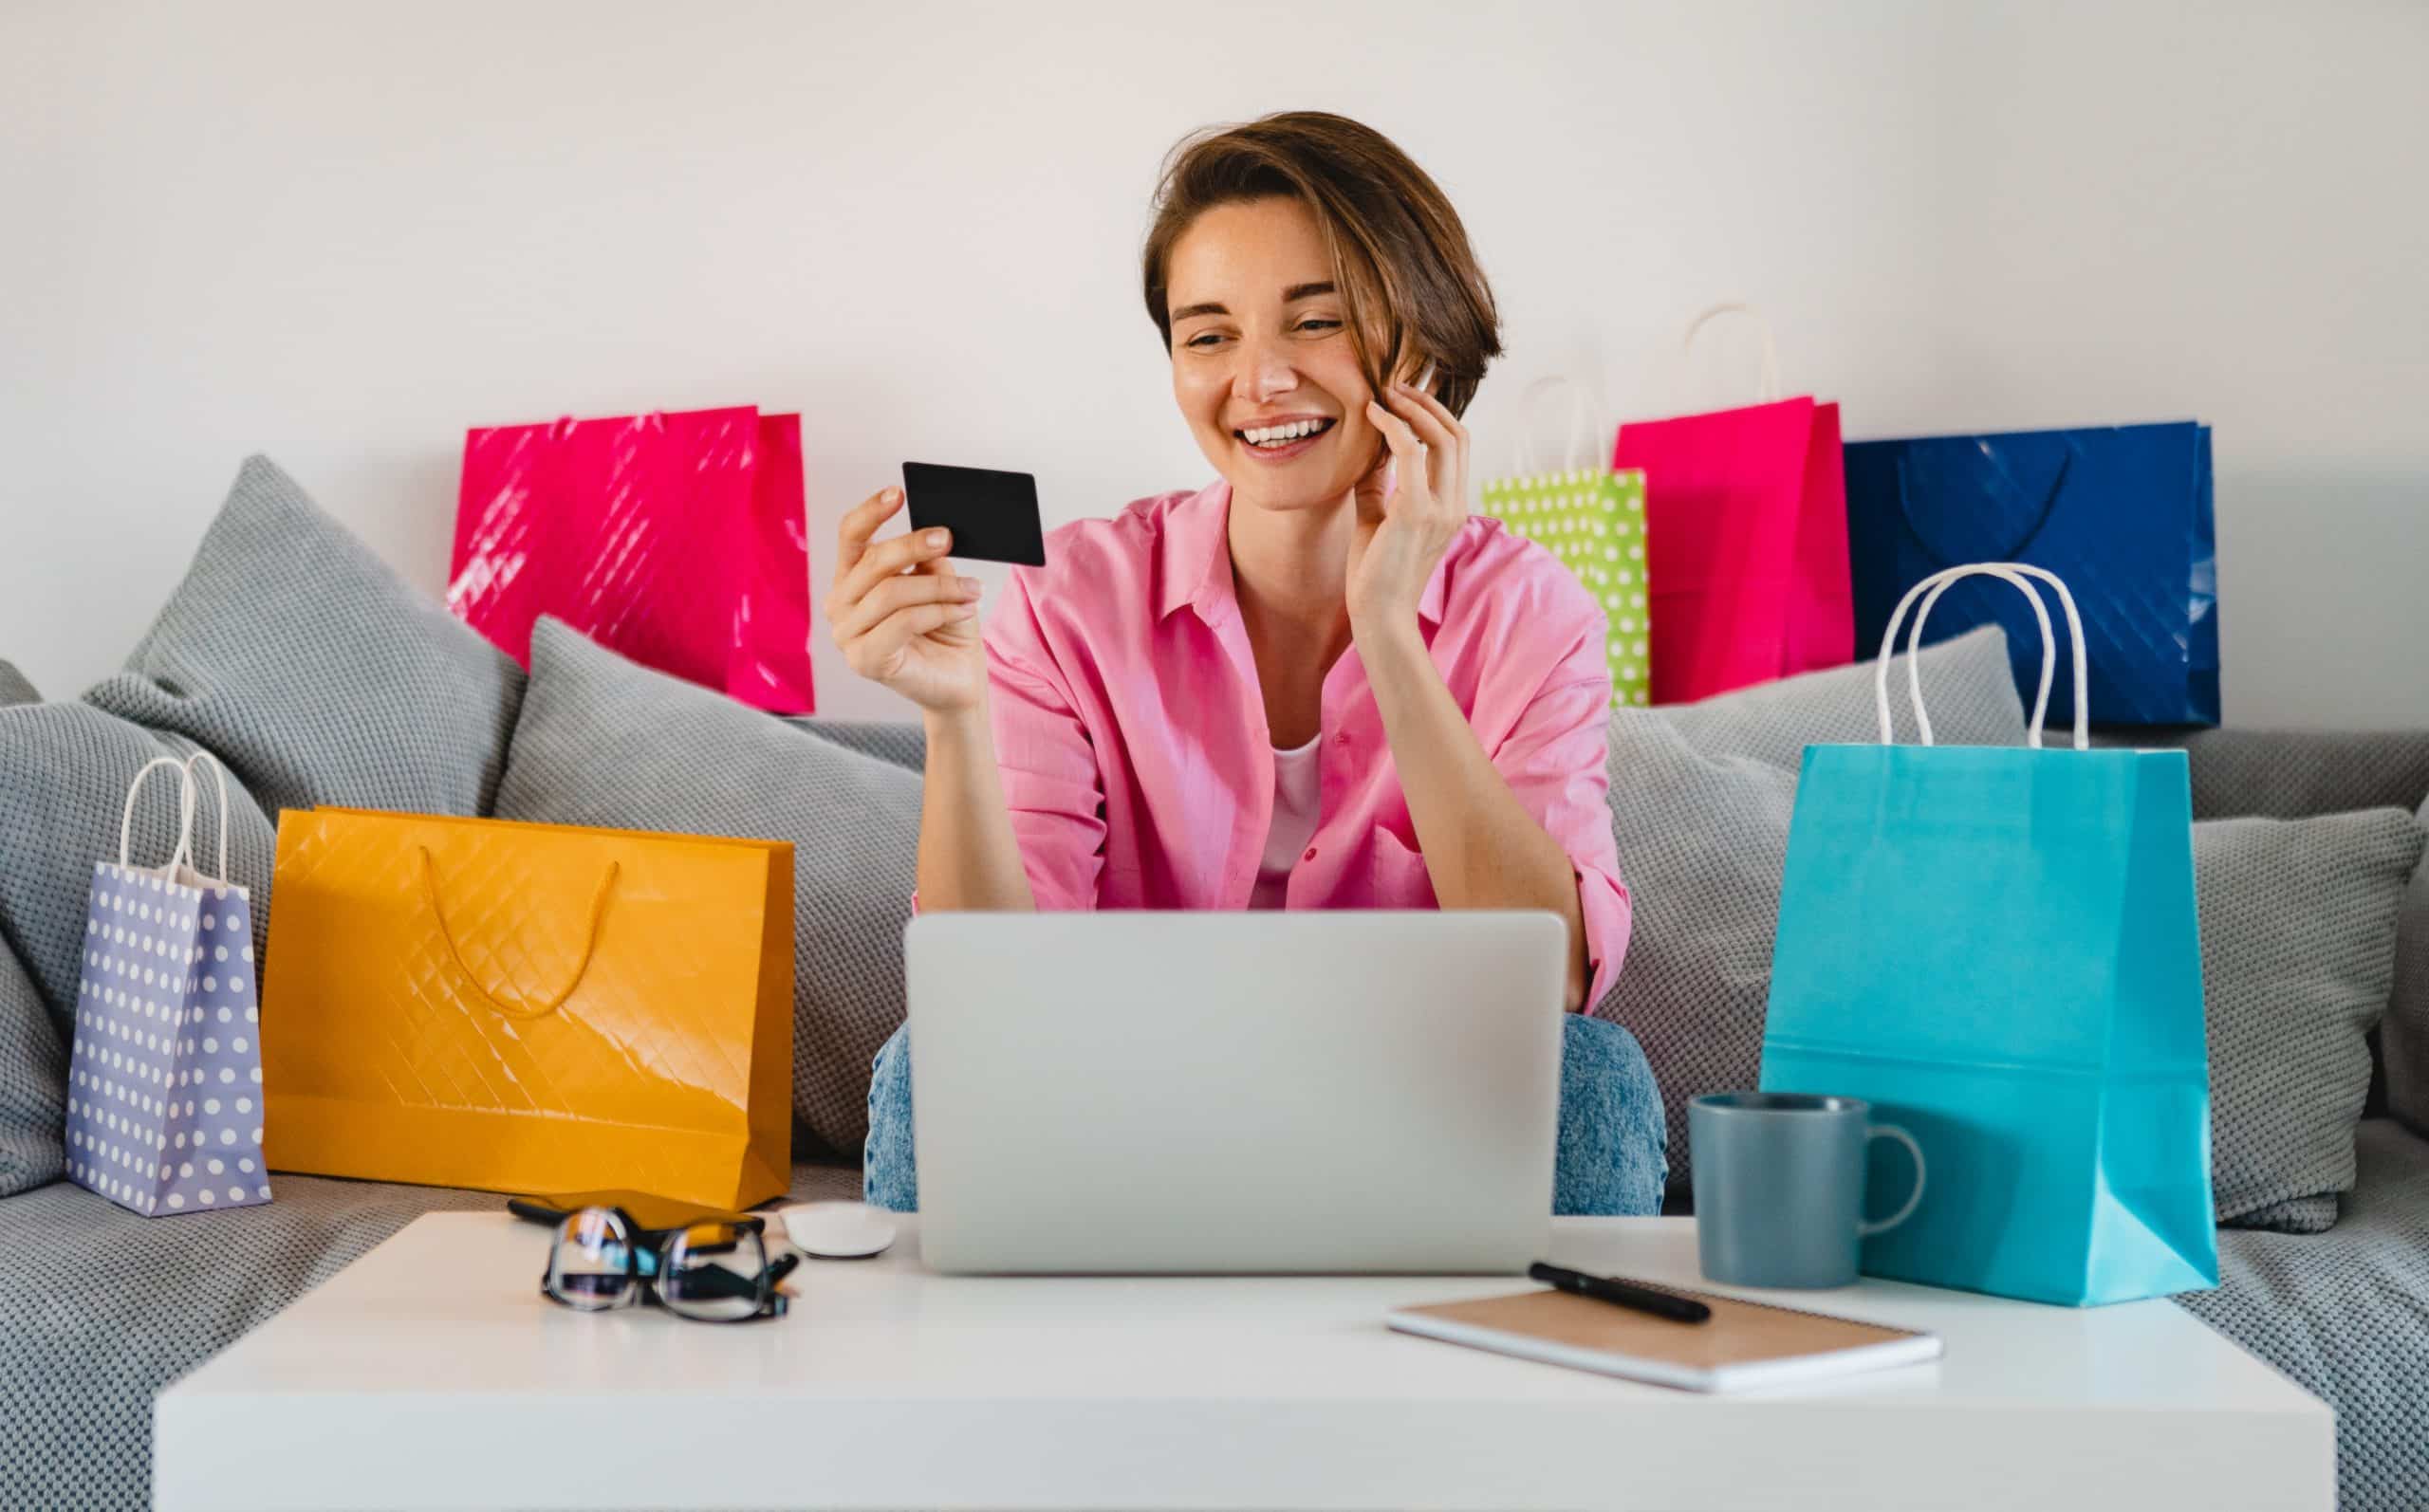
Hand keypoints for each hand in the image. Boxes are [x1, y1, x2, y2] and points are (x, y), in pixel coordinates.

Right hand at [825, 487, 987, 712]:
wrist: (957, 681)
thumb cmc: (945, 631)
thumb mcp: (939, 584)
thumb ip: (927, 560)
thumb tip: (934, 533)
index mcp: (851, 580)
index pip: (850, 536)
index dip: (871, 511)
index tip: (898, 493)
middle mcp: (839, 605)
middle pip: (874, 562)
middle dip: (915, 546)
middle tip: (948, 539)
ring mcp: (847, 635)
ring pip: (892, 592)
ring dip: (940, 587)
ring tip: (972, 590)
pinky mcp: (864, 660)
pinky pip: (904, 621)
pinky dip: (939, 611)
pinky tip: (964, 610)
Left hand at [1348, 379, 1469, 640]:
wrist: (1379, 617)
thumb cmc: (1375, 574)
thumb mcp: (1377, 517)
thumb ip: (1379, 484)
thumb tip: (1370, 449)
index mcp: (1451, 507)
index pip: (1457, 449)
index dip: (1435, 415)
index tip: (1405, 397)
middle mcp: (1454, 505)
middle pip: (1457, 435)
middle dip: (1428, 403)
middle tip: (1396, 385)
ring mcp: (1441, 508)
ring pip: (1443, 437)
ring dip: (1414, 408)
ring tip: (1386, 393)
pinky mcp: (1417, 511)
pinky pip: (1411, 452)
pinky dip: (1394, 427)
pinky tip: (1373, 415)